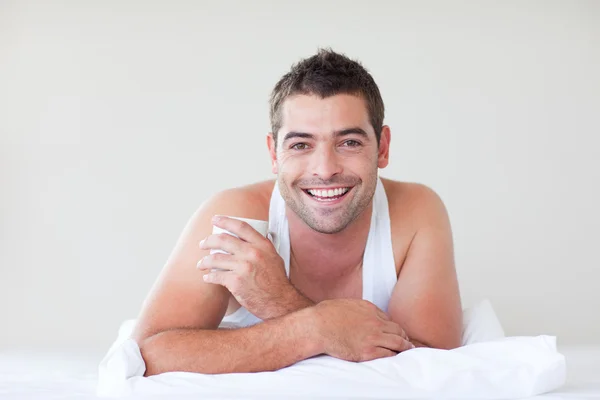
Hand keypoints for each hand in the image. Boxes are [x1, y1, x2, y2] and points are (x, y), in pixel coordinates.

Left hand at [197, 216, 311, 319]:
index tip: (215, 219)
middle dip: (208, 241)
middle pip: (223, 240)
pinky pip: (216, 275)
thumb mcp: (274, 257)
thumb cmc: (276, 281)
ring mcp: (243, 267)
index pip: (241, 227)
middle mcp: (252, 253)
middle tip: (203, 244)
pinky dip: (209, 277)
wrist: (279, 301)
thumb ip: (261, 247)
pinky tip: (207, 277)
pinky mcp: (236, 282)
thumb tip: (248, 238)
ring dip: (205, 261)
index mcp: (262, 245)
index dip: (225, 221)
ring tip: (201, 264)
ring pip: (215, 259)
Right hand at [312, 299, 413, 361]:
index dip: (393, 327)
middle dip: (403, 336)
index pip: (388, 319)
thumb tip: (361, 313)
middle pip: (397, 330)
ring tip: (407, 350)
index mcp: (369, 309)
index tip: (395, 332)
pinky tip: (395, 357)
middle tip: (407, 342)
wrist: (318, 326)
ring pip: (397, 343)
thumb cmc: (326, 315)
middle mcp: (375, 322)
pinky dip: (394, 356)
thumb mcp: (346, 304)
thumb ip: (358, 309)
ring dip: (404, 347)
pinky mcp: (368, 351)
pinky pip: (388, 354)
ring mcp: (373, 337)